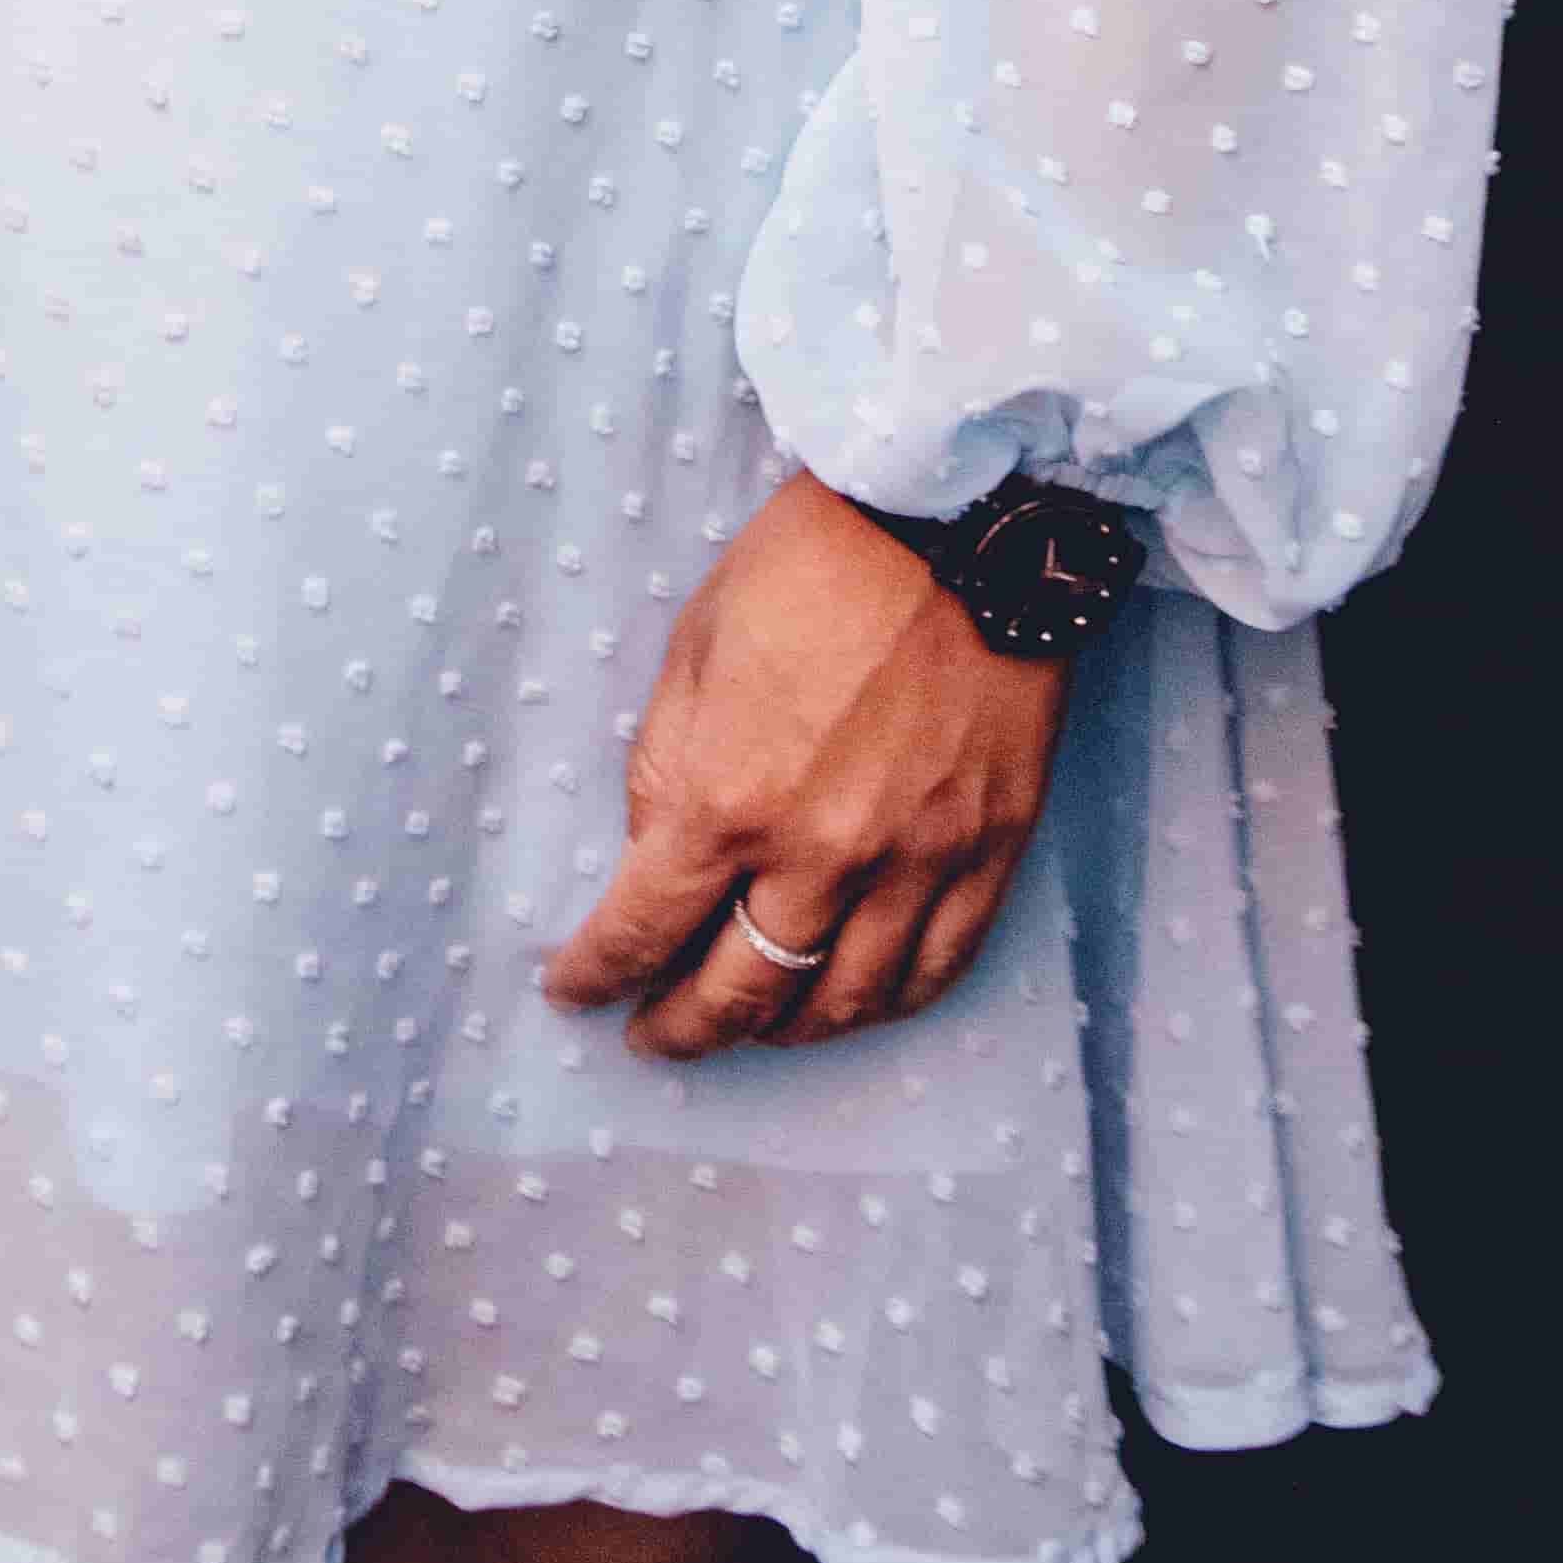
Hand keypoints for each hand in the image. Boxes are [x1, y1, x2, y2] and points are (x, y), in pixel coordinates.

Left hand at [541, 472, 1070, 1060]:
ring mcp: (914, 865)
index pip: (644, 928)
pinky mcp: (989, 854)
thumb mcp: (695, 649)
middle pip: (741, 992)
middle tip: (652, 1037)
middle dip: (682, 1028)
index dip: (597, 974)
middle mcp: (820, 856)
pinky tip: (850, 1004)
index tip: (574, 991)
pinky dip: (884, 1005)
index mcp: (729, 798)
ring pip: (841, 1004)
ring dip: (781, 1033)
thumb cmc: (811, 567)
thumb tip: (653, 854)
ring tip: (747, 1029)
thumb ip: (666, 766)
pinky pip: (935, 970)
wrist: (962, 525)